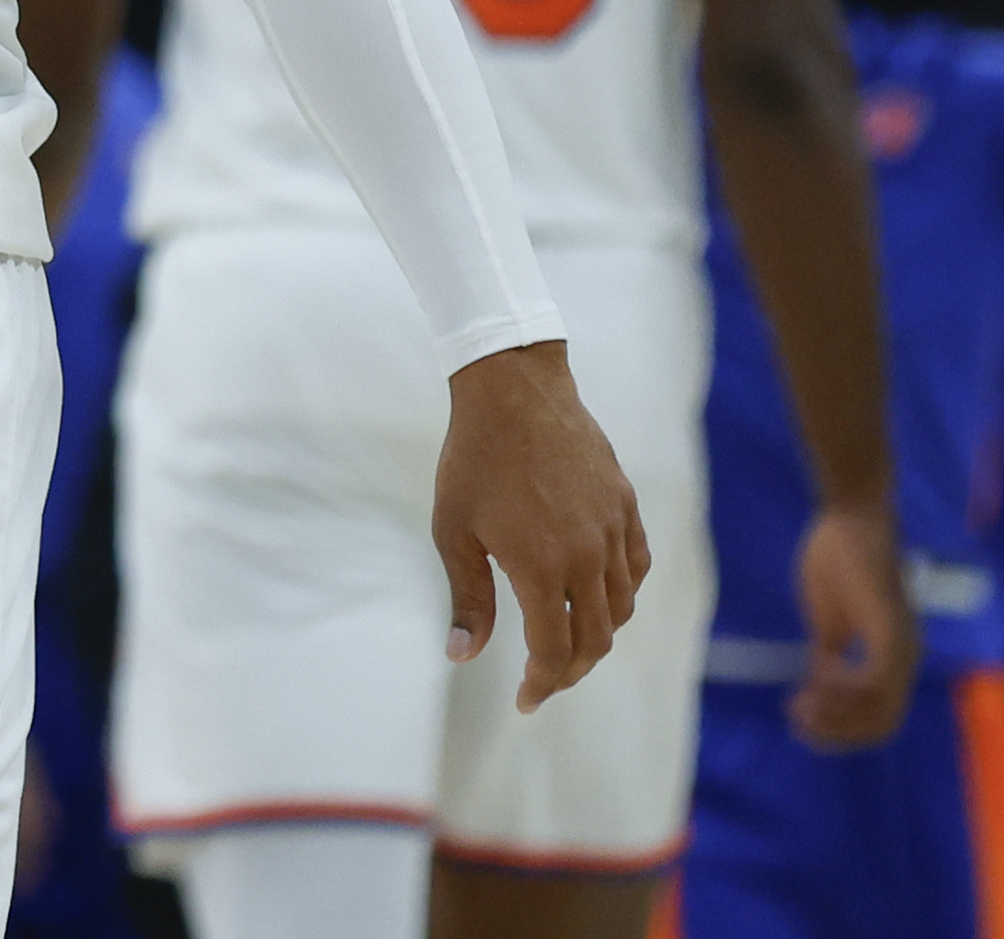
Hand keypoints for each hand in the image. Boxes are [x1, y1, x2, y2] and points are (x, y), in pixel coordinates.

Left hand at [432, 341, 649, 710]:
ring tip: (567, 641)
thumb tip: (463, 657)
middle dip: (570, 670)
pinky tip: (596, 596)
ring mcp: (614, 530)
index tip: (525, 700)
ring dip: (597, 634)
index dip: (542, 684)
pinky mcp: (626, 506)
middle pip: (596, 639)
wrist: (514, 391)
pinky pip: (636, 568)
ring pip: (621, 607)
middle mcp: (588, 556)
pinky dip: (620, 593)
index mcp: (543, 568)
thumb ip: (467, 598)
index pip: (555, 652)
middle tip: (543, 680)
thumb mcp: (453, 531)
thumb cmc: (472, 460)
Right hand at [788, 500, 918, 749]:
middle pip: (879, 726)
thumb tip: (818, 685)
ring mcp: (900, 648)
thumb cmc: (838, 559)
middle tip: (796, 719)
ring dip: (835, 715)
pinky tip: (817, 674)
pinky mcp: (889, 631)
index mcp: (892, 658)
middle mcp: (904, 660)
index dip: (838, 728)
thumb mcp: (828, 620)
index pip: (876, 717)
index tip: (797, 716)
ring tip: (800, 702)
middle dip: (835, 732)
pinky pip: (872, 681)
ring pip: (879, 712)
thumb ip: (828, 653)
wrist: (850, 518)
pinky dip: (842, 689)